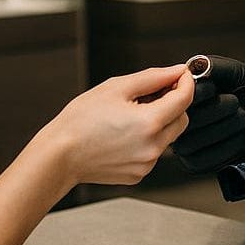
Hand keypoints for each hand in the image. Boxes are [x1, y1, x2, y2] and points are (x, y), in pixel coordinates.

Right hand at [41, 65, 193, 185]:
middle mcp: (153, 147)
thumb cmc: (80, 122)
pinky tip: (125, 134)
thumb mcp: (116, 88)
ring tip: (131, 115)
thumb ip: (152, 78)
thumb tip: (176, 71)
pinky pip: (154, 151)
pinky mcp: (140, 173)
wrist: (59, 155)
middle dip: (173, 104)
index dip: (185, 82)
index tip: (181, 75)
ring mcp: (148, 163)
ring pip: (169, 136)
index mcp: (149, 123)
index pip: (184, 99)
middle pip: (182, 119)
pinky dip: (148, 140)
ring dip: (159, 122)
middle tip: (151, 94)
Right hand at [172, 55, 244, 172]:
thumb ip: (215, 66)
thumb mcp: (235, 71)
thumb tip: (198, 66)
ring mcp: (181, 145)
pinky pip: (203, 159)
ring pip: (193, 141)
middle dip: (215, 109)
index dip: (195, 94)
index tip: (214, 88)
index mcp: (174, 94)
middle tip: (235, 101)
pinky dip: (227, 146)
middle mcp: (172, 121)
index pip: (175, 98)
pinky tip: (240, 134)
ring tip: (241, 116)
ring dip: (224, 127)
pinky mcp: (194, 163)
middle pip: (184, 120)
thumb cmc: (244, 89)